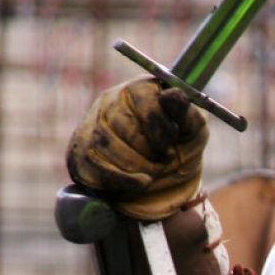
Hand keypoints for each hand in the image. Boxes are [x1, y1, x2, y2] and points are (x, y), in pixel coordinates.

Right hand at [66, 78, 208, 220]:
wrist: (160, 186)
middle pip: (124, 124)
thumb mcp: (192, 132)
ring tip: (154, 171)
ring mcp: (92, 126)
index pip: (145, 99)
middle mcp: (111, 100)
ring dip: (138, 165)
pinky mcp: (82, 154)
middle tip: (164, 160)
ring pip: (108, 143)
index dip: (162, 127)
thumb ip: (186, 114)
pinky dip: (125, 180)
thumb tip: (171, 94)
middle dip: (151, 150)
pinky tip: (141, 183)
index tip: (171, 143)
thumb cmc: (178, 150)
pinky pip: (97, 164)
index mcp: (140, 89)